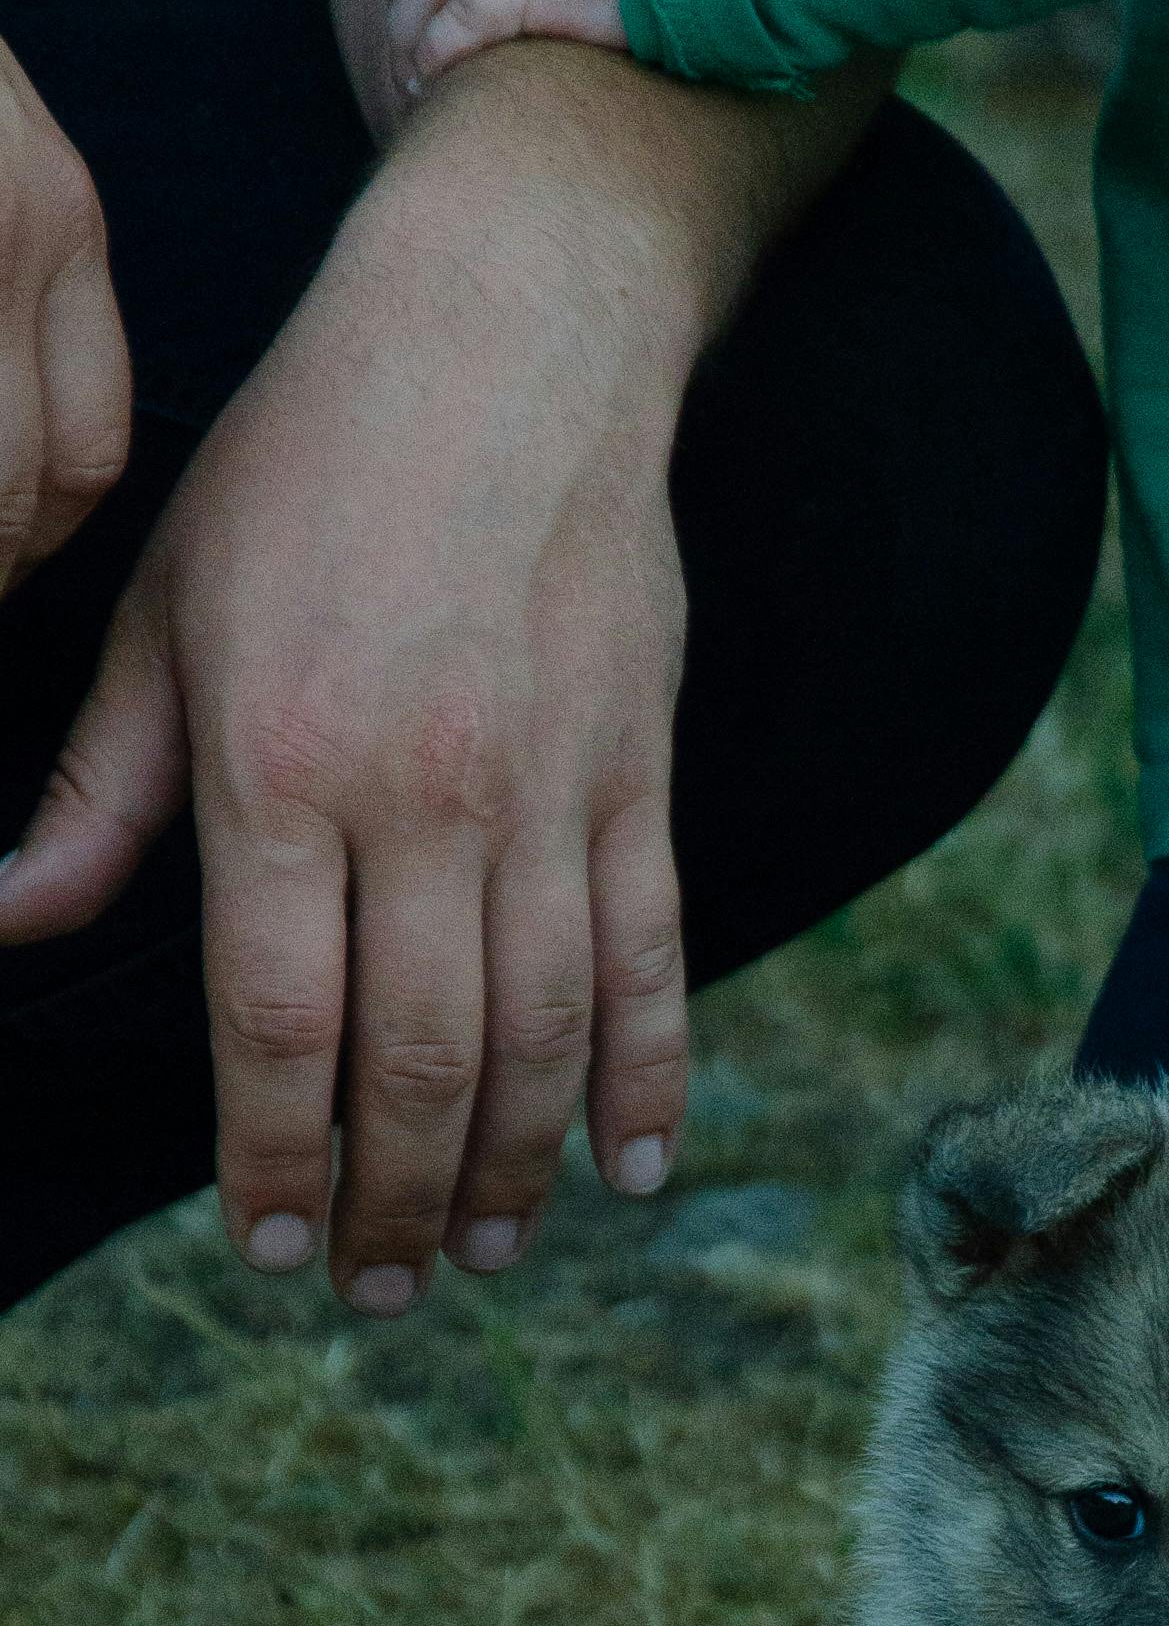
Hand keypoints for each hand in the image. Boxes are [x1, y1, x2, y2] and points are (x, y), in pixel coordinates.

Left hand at [0, 90, 698, 1307]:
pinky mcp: (637, 771)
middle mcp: (425, 793)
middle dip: (388, 1198)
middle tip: (367, 1288)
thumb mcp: (164, 606)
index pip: (276, 1016)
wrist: (509, 337)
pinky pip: (649, 955)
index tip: (261, 1243)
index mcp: (281, 760)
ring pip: (536, 1030)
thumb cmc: (309, 464)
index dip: (271, 1154)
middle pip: (413, 1054)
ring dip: (506, 1166)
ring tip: (476, 1256)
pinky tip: (631, 1169)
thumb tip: (14, 920)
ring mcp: (550, 788)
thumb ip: (104, 789)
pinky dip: (645, 1075)